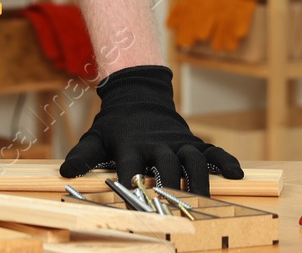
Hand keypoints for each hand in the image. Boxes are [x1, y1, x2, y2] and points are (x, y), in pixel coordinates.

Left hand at [60, 64, 242, 194]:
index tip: (132, 193)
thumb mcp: (95, 137)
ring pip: (192, 159)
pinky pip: (211, 151)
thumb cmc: (114, 124)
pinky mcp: (192, 140)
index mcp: (130, 144)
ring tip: (206, 203)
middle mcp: (156, 143)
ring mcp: (177, 141)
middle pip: (167, 165)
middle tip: (176, 208)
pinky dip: (225, 161)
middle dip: (171, 186)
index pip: (130, 164)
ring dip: (200, 180)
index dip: (131, 178)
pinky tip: (237, 176)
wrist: (138, 94)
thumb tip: (65, 173)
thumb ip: (83, 156)